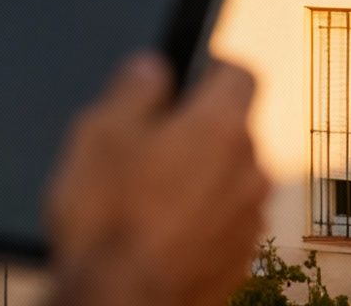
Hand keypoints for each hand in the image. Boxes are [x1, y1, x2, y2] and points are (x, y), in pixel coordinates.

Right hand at [46, 54, 267, 305]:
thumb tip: (154, 68)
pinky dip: (205, 219)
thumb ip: (134, 88)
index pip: (242, 74)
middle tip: (152, 147)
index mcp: (220, 128)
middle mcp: (250, 169)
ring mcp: (250, 219)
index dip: (214, 70)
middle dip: (202, 131)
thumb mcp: (99, 133)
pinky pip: (227, 220)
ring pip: (233, 178)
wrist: (120, 304)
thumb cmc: (107, 221)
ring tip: (153, 199)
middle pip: (236, 129)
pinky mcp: (241, 258)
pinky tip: (164, 233)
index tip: (191, 78)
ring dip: (205, 178)